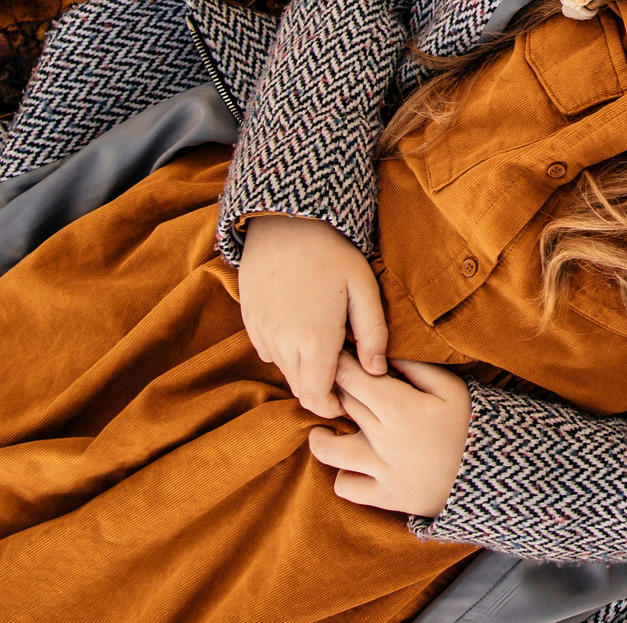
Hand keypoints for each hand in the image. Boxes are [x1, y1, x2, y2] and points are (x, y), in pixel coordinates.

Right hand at [239, 214, 388, 417]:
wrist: (284, 220)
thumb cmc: (332, 251)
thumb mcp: (363, 288)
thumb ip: (373, 333)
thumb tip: (377, 371)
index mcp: (314, 340)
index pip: (318, 397)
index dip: (334, 406)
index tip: (350, 399)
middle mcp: (283, 343)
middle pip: (300, 389)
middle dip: (322, 390)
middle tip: (345, 373)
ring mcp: (262, 332)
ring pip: (283, 371)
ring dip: (304, 371)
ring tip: (328, 348)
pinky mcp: (249, 320)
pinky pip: (268, 351)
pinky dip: (286, 353)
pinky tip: (304, 331)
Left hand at [309, 355, 471, 516]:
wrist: (494, 477)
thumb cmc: (474, 424)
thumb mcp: (454, 388)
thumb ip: (417, 368)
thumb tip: (384, 354)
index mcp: (399, 406)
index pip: (351, 377)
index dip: (338, 363)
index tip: (337, 356)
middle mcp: (383, 438)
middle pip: (339, 406)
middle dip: (330, 390)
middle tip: (332, 383)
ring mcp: (381, 470)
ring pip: (328, 451)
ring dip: (322, 437)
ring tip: (325, 429)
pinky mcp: (385, 496)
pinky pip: (346, 487)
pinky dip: (345, 475)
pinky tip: (353, 464)